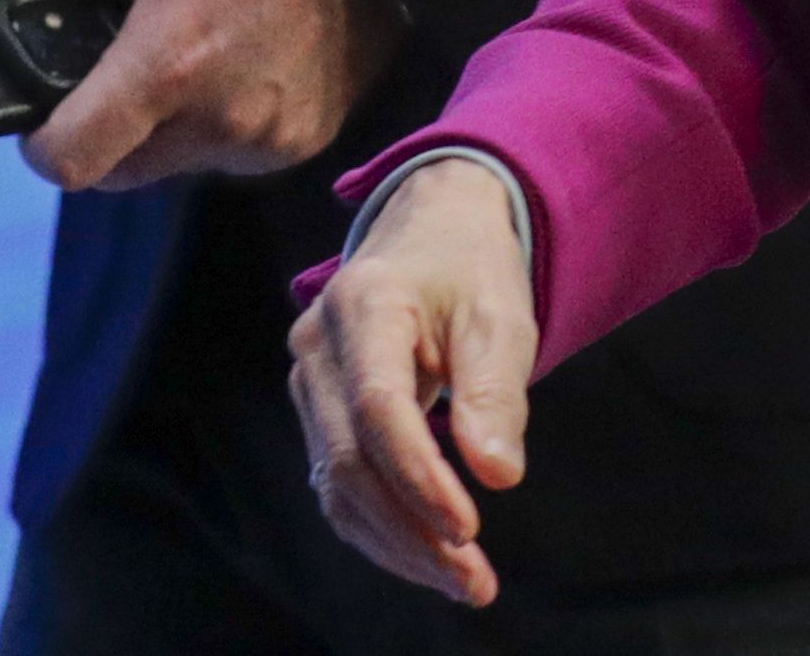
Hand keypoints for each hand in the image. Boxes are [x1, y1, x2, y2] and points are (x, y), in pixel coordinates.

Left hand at [0, 0, 405, 188]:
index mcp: (171, 60)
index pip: (71, 161)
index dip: (40, 145)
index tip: (42, 116)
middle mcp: (222, 117)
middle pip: (118, 171)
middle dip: (101, 130)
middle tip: (120, 61)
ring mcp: (268, 137)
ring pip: (174, 164)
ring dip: (162, 127)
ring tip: (189, 47)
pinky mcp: (303, 139)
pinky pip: (231, 155)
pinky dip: (219, 123)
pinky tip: (237, 58)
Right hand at [291, 160, 539, 607]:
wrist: (431, 227)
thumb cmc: (470, 268)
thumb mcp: (500, 314)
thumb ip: (495, 392)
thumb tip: (497, 476)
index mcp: (364, 304)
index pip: (379, 406)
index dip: (419, 475)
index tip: (469, 527)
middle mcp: (318, 345)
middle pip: (350, 457)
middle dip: (411, 529)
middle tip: (474, 580)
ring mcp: (309, 381)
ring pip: (337, 483)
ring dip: (397, 542)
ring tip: (464, 582)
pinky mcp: (317, 412)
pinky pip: (339, 482)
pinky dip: (382, 527)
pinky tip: (430, 556)